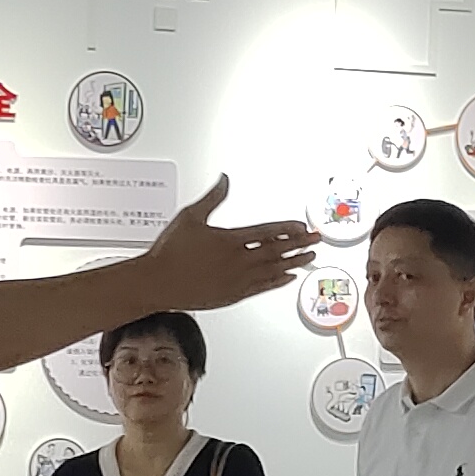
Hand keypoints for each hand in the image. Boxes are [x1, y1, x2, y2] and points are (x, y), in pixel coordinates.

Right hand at [139, 176, 317, 310]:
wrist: (157, 282)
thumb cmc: (169, 252)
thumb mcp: (191, 216)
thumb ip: (213, 197)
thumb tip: (224, 180)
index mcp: (230, 239)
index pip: (267, 231)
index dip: (287, 228)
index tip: (302, 226)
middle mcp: (238, 260)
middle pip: (277, 250)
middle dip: (300, 243)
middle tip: (317, 239)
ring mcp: (237, 280)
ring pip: (274, 269)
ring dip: (294, 262)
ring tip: (310, 257)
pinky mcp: (233, 295)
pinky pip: (262, 288)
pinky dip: (278, 281)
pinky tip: (288, 277)